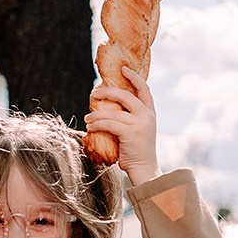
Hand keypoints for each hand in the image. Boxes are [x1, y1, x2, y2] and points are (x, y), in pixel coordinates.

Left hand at [86, 65, 158, 185]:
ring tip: (88, 118)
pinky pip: (109, 123)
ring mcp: (140, 124)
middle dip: (107, 92)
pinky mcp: (131, 133)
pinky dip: (96, 124)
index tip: (123, 69)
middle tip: (94, 94)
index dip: (134, 77)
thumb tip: (110, 108)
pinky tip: (90, 127)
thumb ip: (130, 117)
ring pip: (112, 112)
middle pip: (125, 95)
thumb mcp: (138, 130)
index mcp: (150, 113)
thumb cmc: (137, 152)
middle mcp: (147, 116)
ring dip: (96, 114)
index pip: (144, 89)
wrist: (144, 169)